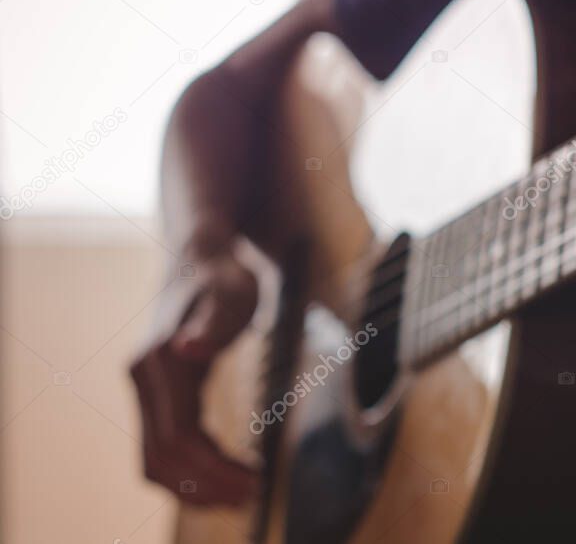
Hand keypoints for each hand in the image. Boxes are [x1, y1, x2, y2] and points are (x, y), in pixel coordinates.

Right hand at [130, 237, 259, 504]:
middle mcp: (142, 381)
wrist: (198, 259)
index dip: (214, 469)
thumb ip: (213, 325)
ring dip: (195, 486)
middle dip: (207, 486)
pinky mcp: (154, 396)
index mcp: (158, 363)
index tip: (255, 483)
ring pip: (155, 461)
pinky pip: (161, 447)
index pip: (179, 437)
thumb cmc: (222, 277)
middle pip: (163, 458)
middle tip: (254, 496)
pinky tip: (223, 474)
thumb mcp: (231, 294)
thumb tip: (188, 349)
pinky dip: (188, 471)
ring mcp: (143, 391)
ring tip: (242, 494)